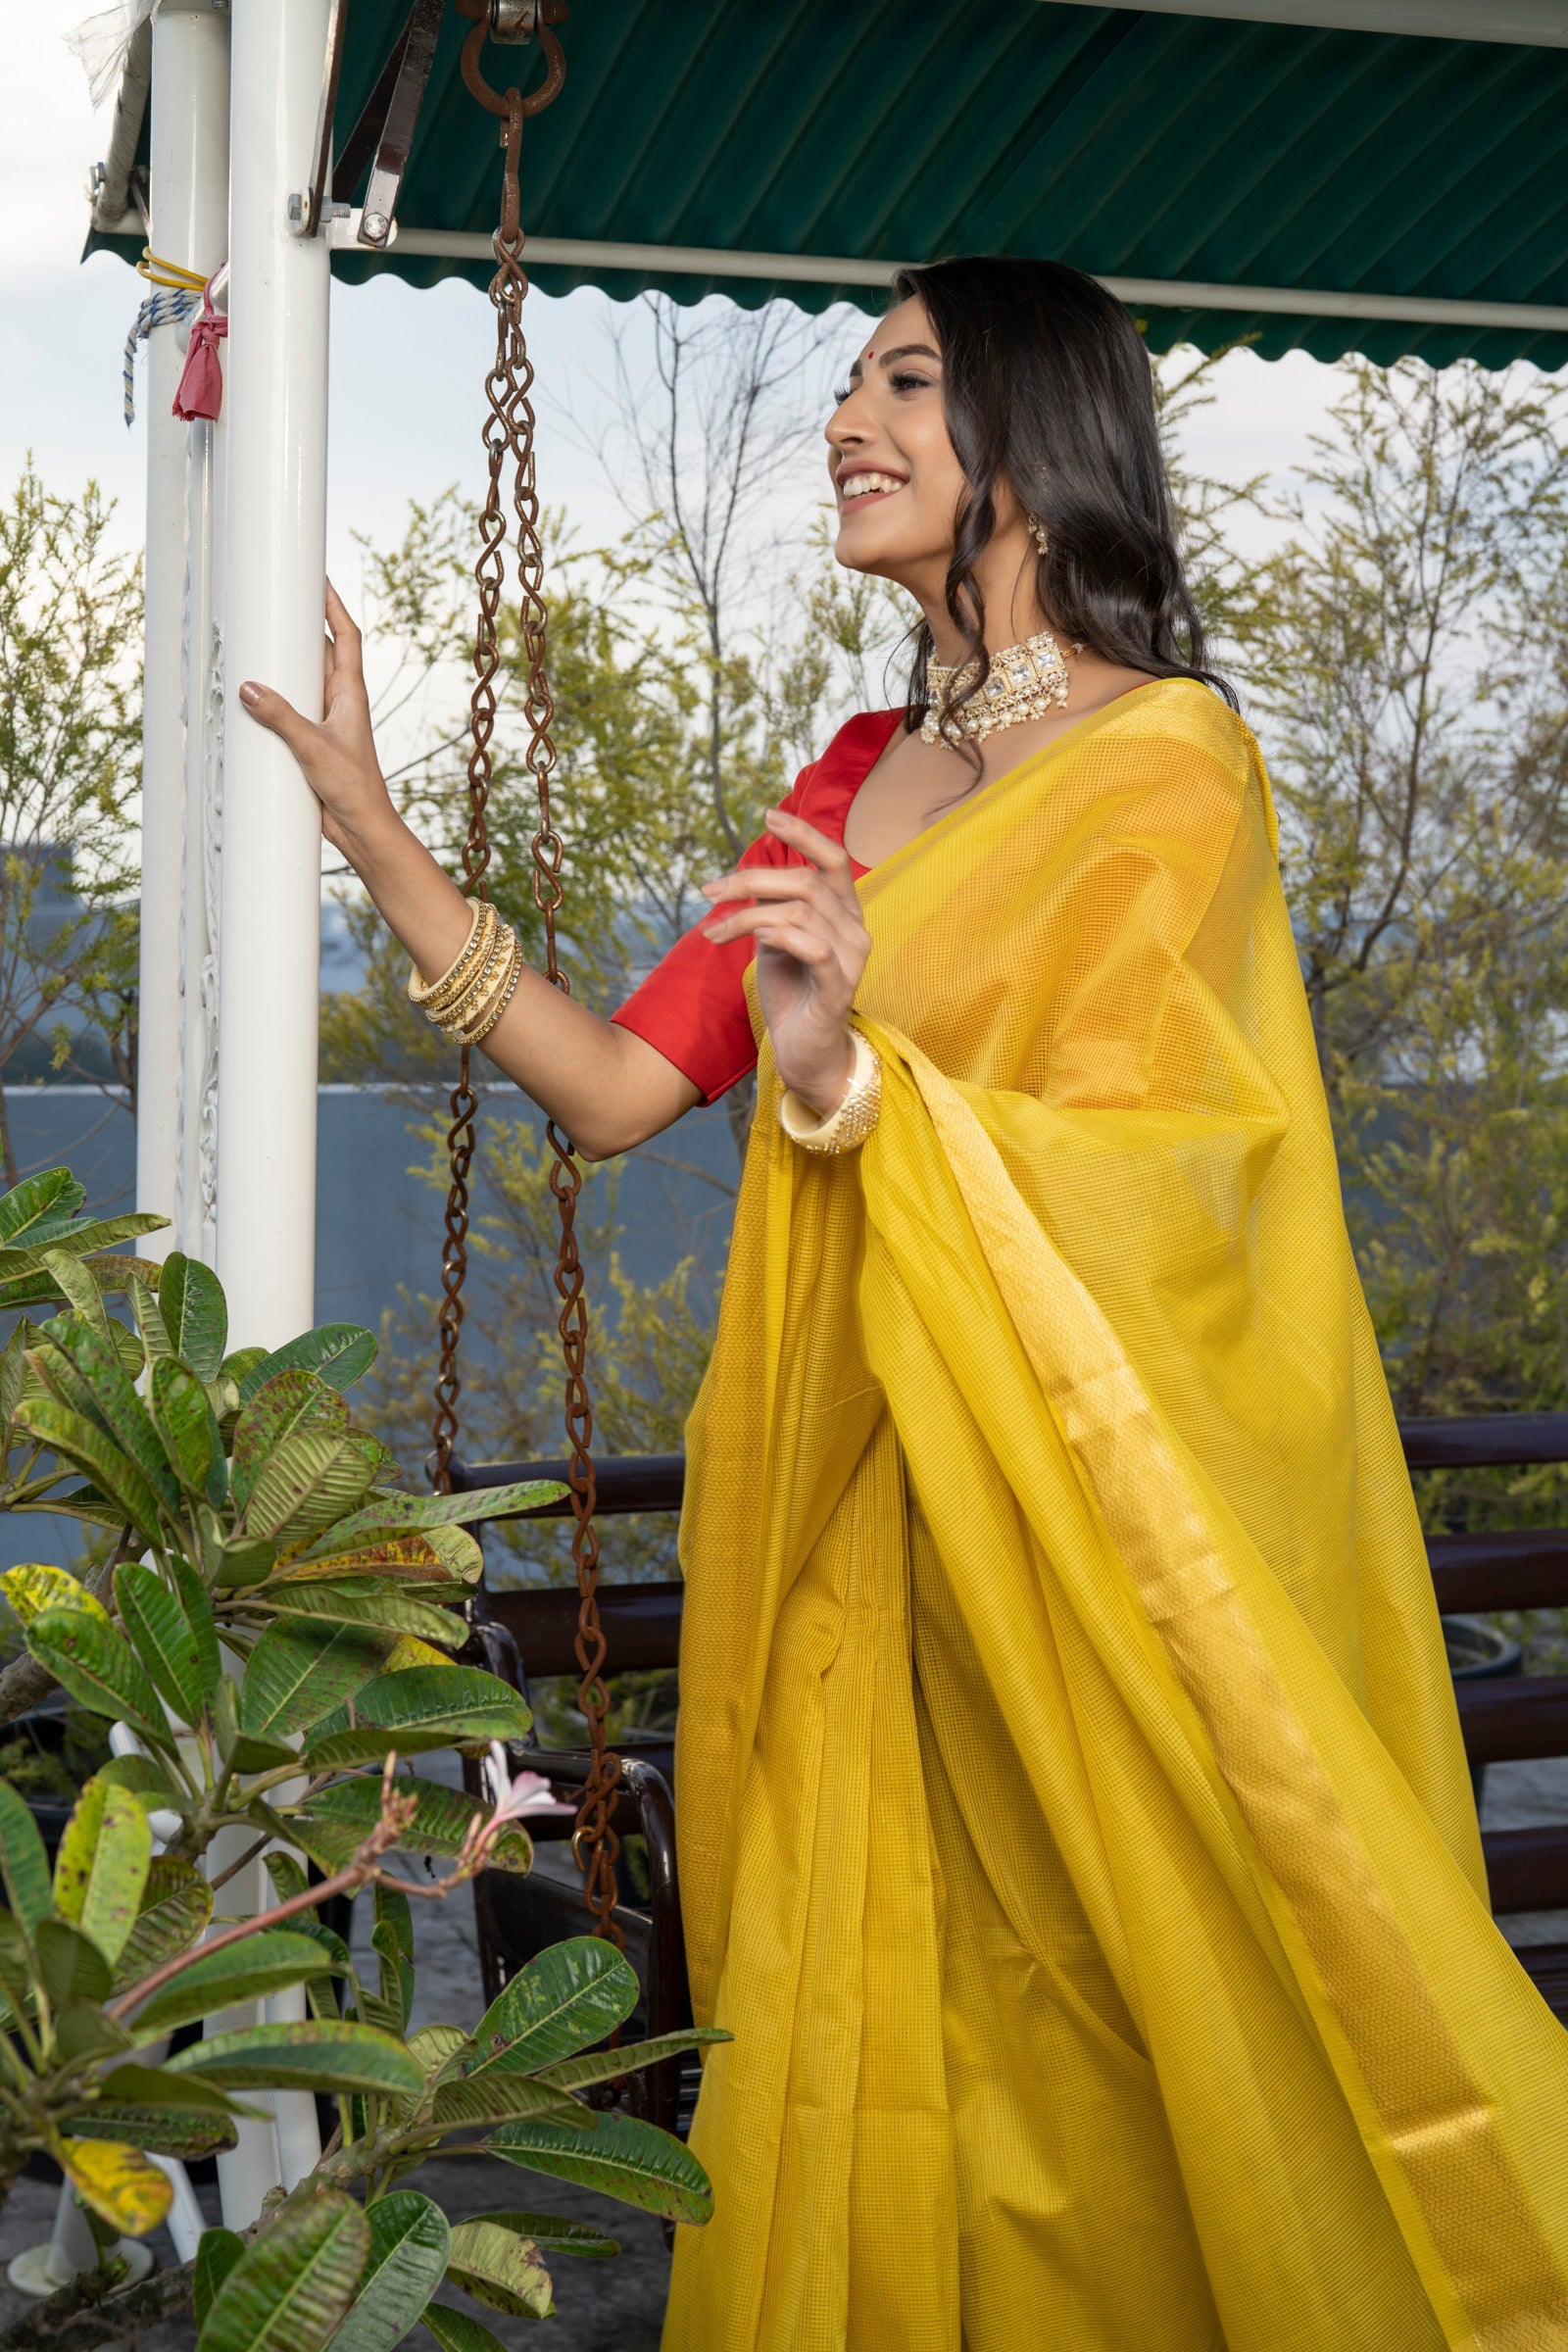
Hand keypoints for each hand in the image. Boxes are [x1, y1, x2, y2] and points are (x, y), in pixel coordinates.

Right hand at [237, 584, 394, 860]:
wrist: (361, 827)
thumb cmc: (353, 788)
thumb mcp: (313, 748)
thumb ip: (281, 717)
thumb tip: (249, 688)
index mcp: (350, 693)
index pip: (345, 636)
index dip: (334, 605)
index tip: (319, 577)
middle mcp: (338, 701)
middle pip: (319, 651)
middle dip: (300, 626)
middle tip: (275, 601)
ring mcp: (323, 719)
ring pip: (301, 679)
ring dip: (282, 663)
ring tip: (255, 640)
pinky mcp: (309, 740)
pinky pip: (288, 708)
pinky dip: (271, 697)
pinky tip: (250, 696)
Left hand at [699, 810, 869, 1114]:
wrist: (804, 1054)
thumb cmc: (791, 996)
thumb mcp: (774, 944)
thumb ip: (770, 910)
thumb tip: (745, 881)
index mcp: (842, 914)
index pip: (832, 860)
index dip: (803, 834)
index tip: (767, 816)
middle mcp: (854, 930)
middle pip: (805, 882)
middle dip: (751, 880)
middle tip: (709, 891)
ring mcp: (851, 959)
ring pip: (799, 912)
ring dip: (747, 916)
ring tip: (714, 931)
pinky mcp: (839, 989)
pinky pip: (812, 948)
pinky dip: (778, 936)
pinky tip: (750, 941)